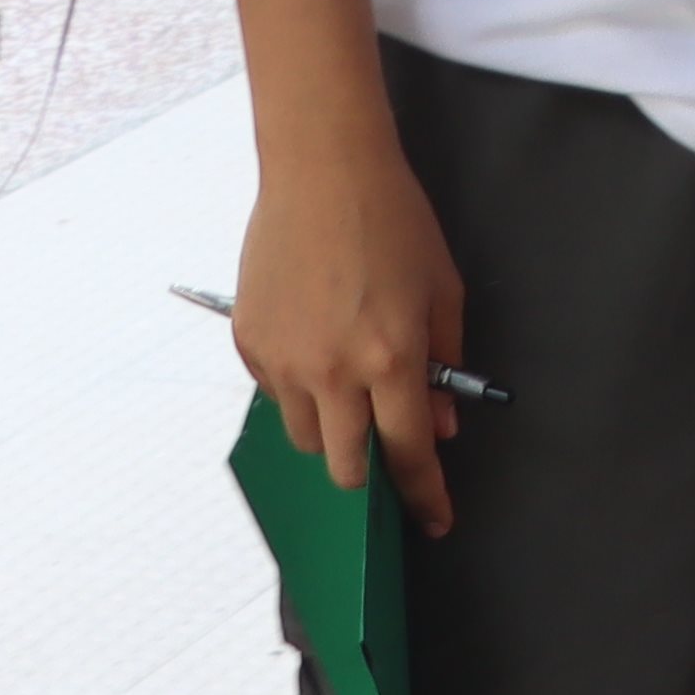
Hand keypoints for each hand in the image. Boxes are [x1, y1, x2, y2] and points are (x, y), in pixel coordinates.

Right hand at [231, 124, 472, 536]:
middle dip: (369, 467)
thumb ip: (444, 365)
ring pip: (304, 437)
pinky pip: (274, 395)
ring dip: (331, 428)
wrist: (324, 173)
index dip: (424, 495)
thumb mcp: (443, 291)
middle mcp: (332, 371)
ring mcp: (284, 361)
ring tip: (348, 378)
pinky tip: (315, 344)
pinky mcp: (249, 344)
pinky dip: (298, 389)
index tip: (434, 521)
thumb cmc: (395, 224)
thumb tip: (440, 425)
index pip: (408, 453)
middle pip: (345, 466)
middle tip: (384, 437)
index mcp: (391, 360)